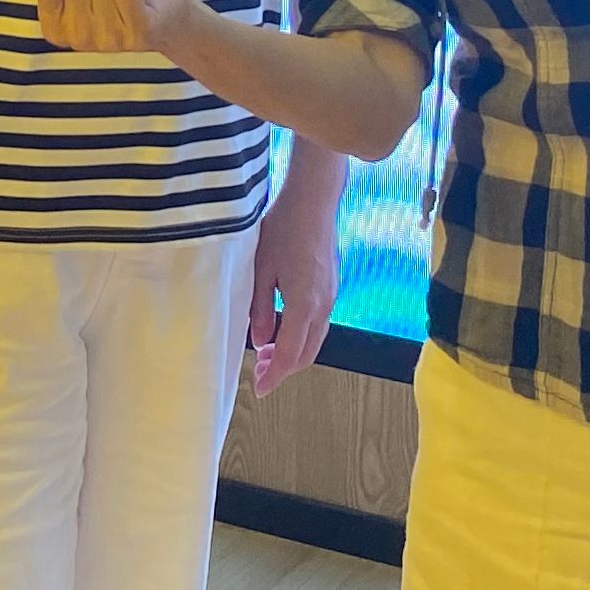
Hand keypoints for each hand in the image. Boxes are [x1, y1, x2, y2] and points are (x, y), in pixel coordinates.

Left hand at [247, 161, 344, 394]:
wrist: (314, 200)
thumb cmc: (283, 229)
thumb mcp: (260, 269)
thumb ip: (260, 309)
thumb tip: (260, 341)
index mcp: (304, 306)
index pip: (288, 354)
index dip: (274, 375)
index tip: (260, 389)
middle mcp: (323, 306)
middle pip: (306, 353)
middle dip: (283, 368)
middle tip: (258, 371)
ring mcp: (331, 296)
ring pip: (315, 339)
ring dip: (292, 351)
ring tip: (266, 352)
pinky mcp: (331, 286)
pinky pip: (318, 323)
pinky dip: (301, 335)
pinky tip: (282, 326)